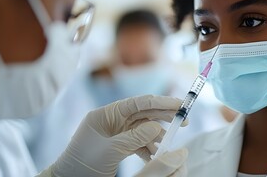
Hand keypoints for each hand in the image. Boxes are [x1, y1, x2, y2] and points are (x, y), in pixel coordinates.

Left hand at [46, 95, 183, 176]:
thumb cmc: (82, 166)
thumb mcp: (110, 151)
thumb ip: (135, 137)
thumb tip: (158, 127)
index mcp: (105, 114)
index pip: (137, 103)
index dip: (160, 101)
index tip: (179, 104)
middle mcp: (112, 120)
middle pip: (143, 113)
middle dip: (164, 116)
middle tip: (184, 121)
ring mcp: (115, 133)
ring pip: (144, 129)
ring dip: (157, 136)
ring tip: (168, 144)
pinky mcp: (118, 146)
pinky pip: (139, 142)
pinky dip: (149, 148)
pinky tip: (156, 155)